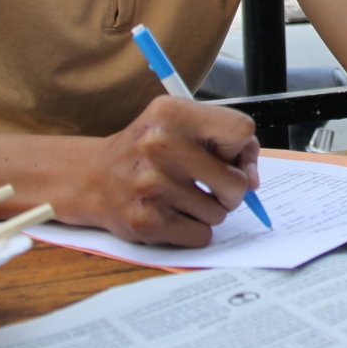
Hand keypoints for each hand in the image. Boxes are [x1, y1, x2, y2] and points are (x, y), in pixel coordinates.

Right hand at [85, 96, 259, 246]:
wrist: (92, 177)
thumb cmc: (150, 151)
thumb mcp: (183, 126)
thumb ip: (228, 143)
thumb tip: (254, 181)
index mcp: (174, 112)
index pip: (242, 130)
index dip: (237, 147)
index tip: (220, 153)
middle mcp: (161, 145)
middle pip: (237, 182)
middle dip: (230, 189)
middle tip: (207, 184)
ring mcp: (152, 185)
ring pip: (220, 213)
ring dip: (208, 210)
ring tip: (181, 196)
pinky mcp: (146, 220)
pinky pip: (201, 235)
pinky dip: (193, 230)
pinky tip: (171, 213)